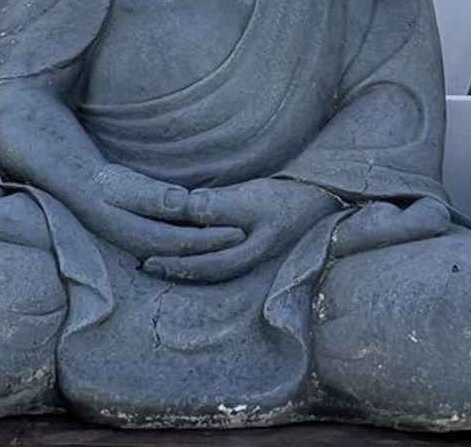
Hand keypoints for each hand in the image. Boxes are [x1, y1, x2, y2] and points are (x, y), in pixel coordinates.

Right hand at [73, 164, 243, 262]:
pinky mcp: (148, 240)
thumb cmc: (105, 183)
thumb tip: (183, 203)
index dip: (214, 239)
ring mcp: (146, 248)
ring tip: (240, 238)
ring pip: (185, 254)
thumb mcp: (126, 185)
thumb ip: (154, 196)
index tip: (239, 231)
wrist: (82, 189)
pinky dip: (198, 243)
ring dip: (211, 249)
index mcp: (141, 236)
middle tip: (249, 238)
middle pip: (189, 254)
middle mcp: (145, 249)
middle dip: (219, 248)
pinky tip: (216, 234)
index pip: (186, 243)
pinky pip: (179, 246)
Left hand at [143, 178, 340, 284]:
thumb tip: (186, 208)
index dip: (174, 264)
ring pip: (213, 267)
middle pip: (204, 272)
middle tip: (143, 264)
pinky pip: (223, 257)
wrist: (327, 199)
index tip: (147, 260)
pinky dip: (202, 255)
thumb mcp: (254, 198)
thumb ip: (219, 205)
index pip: (203, 265)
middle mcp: (248, 262)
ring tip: (157, 259)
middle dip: (174, 269)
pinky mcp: (255, 245)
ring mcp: (253, 256)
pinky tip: (190, 248)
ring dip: (185, 264)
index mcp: (247, 255)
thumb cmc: (290, 197)